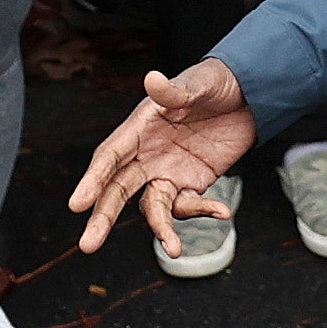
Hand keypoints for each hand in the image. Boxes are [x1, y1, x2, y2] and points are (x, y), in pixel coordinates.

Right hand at [66, 56, 260, 252]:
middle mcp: (146, 154)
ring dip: (160, 228)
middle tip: (88, 245)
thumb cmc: (215, 82)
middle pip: (118, 190)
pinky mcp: (190, 183)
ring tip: (174, 249)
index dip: (93, 180)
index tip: (77, 204)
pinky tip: (222, 212)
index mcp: (139, 128)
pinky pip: (187, 205)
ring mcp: (167, 172)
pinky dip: (202, 212)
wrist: (248, 95)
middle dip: (103, 217)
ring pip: (153, 207)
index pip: (109, 158)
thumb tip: (153, 78)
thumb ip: (175, 90)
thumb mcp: (199, 83)